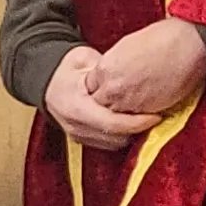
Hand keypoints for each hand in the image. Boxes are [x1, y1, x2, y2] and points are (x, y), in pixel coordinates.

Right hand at [44, 46, 159, 151]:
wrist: (48, 82)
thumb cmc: (67, 69)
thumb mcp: (84, 60)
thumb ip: (105, 69)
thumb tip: (130, 71)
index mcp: (74, 107)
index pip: (111, 123)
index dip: (136, 122)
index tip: (156, 115)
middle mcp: (74, 126)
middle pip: (114, 138)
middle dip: (138, 129)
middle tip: (157, 115)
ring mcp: (77, 135)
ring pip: (113, 144)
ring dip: (132, 134)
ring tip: (147, 118)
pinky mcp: (82, 139)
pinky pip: (108, 144)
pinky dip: (123, 135)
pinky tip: (134, 122)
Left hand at [87, 16, 205, 117]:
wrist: (189, 44)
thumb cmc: (164, 37)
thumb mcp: (127, 46)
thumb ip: (113, 64)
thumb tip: (113, 74)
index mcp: (104, 68)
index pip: (91, 87)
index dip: (102, 87)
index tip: (112, 85)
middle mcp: (112, 88)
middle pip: (100, 104)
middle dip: (109, 102)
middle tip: (123, 96)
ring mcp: (129, 102)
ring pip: (116, 116)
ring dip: (123, 113)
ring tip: (136, 104)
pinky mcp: (147, 112)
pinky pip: (136, 121)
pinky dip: (140, 116)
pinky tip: (149, 106)